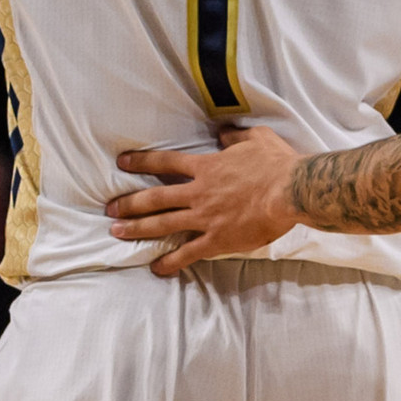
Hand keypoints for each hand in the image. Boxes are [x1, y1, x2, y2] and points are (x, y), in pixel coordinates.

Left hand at [108, 125, 300, 273]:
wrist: (291, 191)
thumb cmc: (276, 163)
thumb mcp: (256, 138)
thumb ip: (234, 136)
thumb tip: (222, 133)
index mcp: (206, 167)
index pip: (166, 162)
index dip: (142, 161)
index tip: (122, 162)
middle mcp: (198, 192)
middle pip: (155, 197)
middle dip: (129, 202)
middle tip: (110, 208)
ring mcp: (205, 218)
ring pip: (163, 224)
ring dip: (138, 228)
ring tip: (117, 232)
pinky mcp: (217, 240)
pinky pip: (188, 253)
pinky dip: (171, 261)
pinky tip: (157, 267)